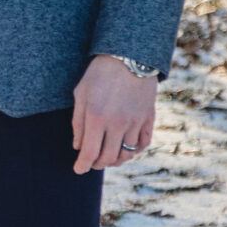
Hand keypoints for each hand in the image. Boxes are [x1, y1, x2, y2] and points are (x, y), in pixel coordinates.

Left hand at [71, 54, 156, 174]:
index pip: (90, 153)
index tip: (78, 170)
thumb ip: (78, 123)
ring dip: (115, 160)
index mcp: (97, 117)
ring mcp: (136, 122)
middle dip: (97, 164)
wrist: (129, 56)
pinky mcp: (148, 118)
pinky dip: (133, 151)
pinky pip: (142, 144)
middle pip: (108, 157)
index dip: (83, 165)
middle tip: (91, 163)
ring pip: (126, 154)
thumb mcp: (81, 94)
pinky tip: (125, 149)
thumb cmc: (99, 74)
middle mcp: (118, 123)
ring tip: (106, 158)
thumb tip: (78, 147)